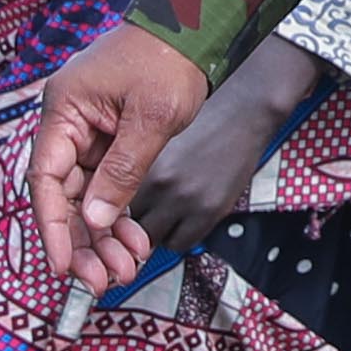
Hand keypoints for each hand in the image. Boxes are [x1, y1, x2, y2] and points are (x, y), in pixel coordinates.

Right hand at [27, 26, 209, 293]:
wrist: (194, 26)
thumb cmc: (169, 59)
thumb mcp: (151, 118)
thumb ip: (122, 171)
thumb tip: (97, 220)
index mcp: (64, 110)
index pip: (46, 179)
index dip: (52, 226)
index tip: (63, 266)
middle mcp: (68, 124)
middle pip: (64, 195)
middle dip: (83, 241)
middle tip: (102, 281)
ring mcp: (89, 133)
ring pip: (87, 197)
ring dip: (104, 235)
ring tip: (125, 269)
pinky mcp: (110, 140)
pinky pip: (107, 186)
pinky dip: (120, 215)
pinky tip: (135, 243)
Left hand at [127, 36, 325, 260]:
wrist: (242, 107)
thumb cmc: (196, 114)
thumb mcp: (153, 131)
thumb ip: (128, 162)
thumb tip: (107, 194)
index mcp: (140, 158)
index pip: (109, 199)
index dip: (109, 202)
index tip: (112, 202)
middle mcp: (162, 183)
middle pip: (125, 221)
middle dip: (126, 218)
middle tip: (133, 209)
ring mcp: (187, 200)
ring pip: (150, 237)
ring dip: (149, 229)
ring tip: (157, 210)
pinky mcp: (210, 211)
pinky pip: (178, 243)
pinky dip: (174, 235)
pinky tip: (177, 216)